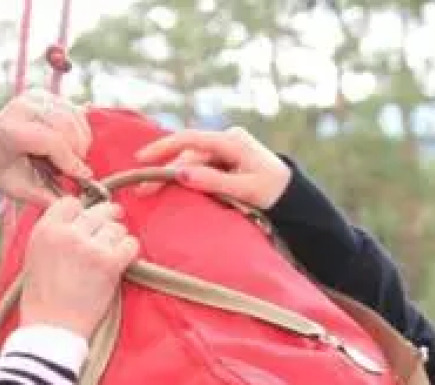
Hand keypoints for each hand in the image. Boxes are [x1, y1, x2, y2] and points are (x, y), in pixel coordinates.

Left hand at [0, 89, 92, 204]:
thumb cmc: (0, 170)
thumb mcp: (18, 190)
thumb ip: (45, 197)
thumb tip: (73, 202)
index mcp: (10, 130)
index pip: (53, 141)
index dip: (72, 161)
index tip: (83, 178)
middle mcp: (22, 107)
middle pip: (67, 126)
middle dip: (77, 151)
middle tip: (73, 170)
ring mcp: (34, 97)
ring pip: (74, 116)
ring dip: (80, 141)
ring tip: (68, 159)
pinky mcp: (44, 95)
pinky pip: (74, 111)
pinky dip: (79, 130)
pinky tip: (68, 145)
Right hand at [17, 198, 138, 337]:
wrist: (51, 328)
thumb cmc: (42, 298)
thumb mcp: (34, 256)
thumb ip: (53, 233)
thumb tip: (76, 218)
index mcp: (45, 229)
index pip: (71, 202)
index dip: (82, 212)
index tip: (86, 223)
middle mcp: (67, 233)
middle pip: (97, 212)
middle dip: (106, 220)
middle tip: (110, 229)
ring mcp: (89, 247)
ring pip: (116, 227)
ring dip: (117, 239)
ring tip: (110, 255)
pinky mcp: (108, 263)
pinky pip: (130, 244)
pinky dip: (129, 253)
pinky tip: (121, 262)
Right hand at [134, 126, 292, 210]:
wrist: (292, 195)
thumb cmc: (273, 192)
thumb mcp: (245, 190)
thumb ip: (213, 182)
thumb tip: (180, 174)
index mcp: (233, 141)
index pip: (191, 140)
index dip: (164, 148)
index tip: (142, 159)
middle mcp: (227, 139)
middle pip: (188, 154)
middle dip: (164, 171)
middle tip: (142, 189)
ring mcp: (225, 148)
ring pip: (192, 162)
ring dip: (173, 175)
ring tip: (151, 190)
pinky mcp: (224, 159)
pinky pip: (199, 166)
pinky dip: (185, 176)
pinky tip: (168, 183)